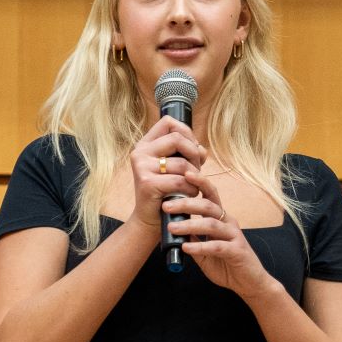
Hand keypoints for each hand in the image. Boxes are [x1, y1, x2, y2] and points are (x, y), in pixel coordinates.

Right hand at [129, 116, 206, 230]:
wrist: (150, 219)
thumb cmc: (166, 191)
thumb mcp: (175, 167)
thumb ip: (187, 152)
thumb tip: (201, 149)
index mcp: (145, 144)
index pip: (168, 122)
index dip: (186, 132)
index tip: (192, 148)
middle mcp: (140, 152)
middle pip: (178, 139)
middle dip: (194, 154)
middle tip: (197, 169)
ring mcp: (141, 167)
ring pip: (182, 163)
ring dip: (195, 176)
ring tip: (193, 185)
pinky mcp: (147, 183)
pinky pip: (180, 181)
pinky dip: (191, 189)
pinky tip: (189, 194)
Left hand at [166, 172, 273, 298]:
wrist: (249, 282)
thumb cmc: (227, 263)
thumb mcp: (204, 249)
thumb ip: (193, 237)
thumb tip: (173, 227)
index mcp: (221, 218)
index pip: (210, 194)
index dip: (199, 182)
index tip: (182, 174)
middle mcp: (228, 222)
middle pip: (207, 205)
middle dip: (186, 203)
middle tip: (166, 206)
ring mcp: (234, 236)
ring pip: (211, 224)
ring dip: (190, 225)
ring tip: (171, 228)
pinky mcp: (237, 251)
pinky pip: (217, 246)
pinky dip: (200, 246)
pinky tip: (187, 248)